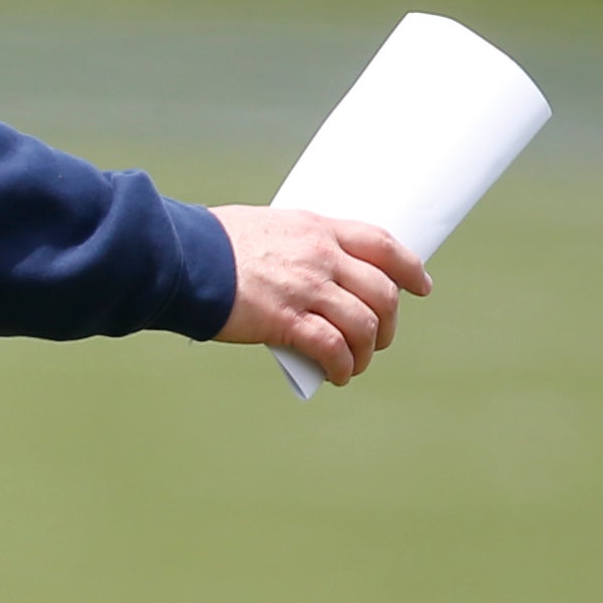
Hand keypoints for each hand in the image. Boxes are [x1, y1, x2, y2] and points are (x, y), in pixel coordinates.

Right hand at [210, 206, 432, 385]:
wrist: (182, 257)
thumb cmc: (212, 243)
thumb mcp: (265, 227)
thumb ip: (296, 246)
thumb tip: (311, 274)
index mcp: (316, 228)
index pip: (381, 243)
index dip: (409, 267)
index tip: (421, 286)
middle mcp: (320, 256)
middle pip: (382, 292)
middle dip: (389, 322)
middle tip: (379, 338)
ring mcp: (306, 288)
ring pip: (364, 325)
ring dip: (367, 351)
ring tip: (354, 364)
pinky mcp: (287, 319)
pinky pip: (333, 349)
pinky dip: (342, 366)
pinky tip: (337, 375)